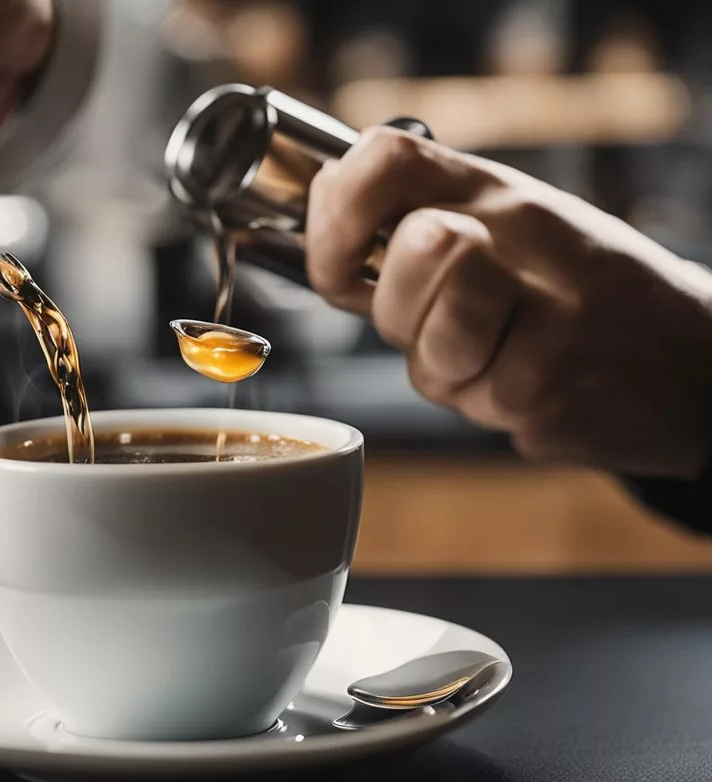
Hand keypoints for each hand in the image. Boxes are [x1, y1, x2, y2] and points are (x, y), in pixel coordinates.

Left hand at [306, 127, 711, 478]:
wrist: (693, 361)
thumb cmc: (577, 297)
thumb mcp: (508, 237)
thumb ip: (416, 236)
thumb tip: (323, 241)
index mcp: (495, 190)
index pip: (386, 157)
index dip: (334, 214)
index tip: (336, 265)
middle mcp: (528, 230)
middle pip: (412, 252)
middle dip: (398, 312)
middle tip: (438, 325)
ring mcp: (555, 306)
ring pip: (432, 348)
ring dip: (447, 372)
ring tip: (495, 359)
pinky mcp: (562, 384)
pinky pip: (477, 406)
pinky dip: (492, 408)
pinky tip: (538, 384)